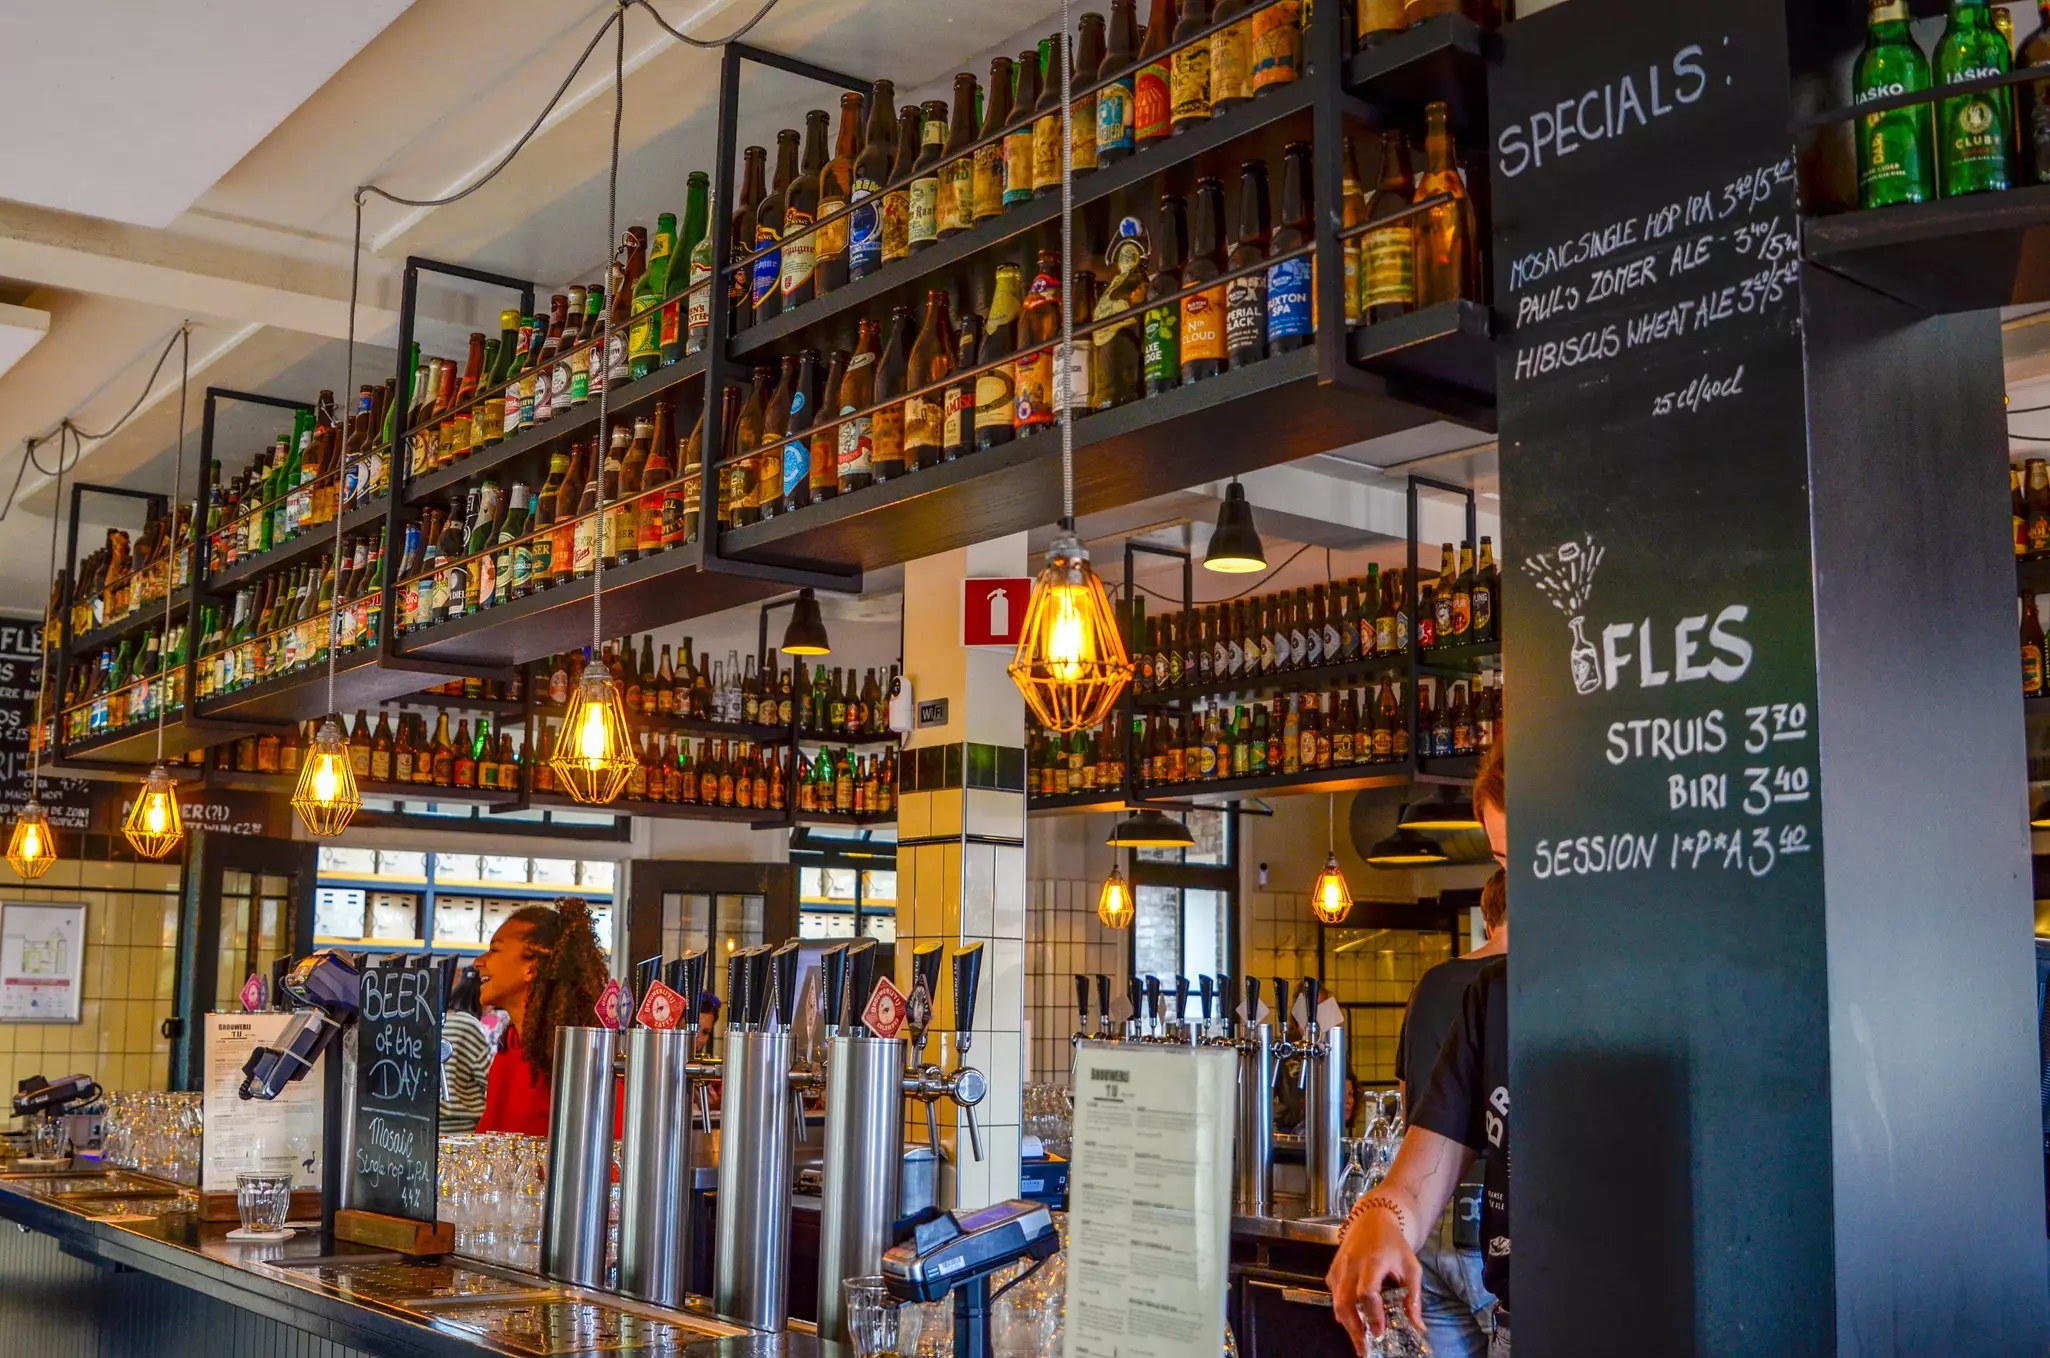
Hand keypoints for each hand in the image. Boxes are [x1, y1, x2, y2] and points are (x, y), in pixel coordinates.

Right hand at [1325, 1201, 1424, 1354]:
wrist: (1372, 1220)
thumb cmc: (1394, 1245)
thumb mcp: (1411, 1268)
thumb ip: (1413, 1297)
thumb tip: (1418, 1327)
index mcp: (1373, 1261)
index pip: (1367, 1292)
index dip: (1372, 1314)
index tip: (1379, 1332)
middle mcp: (1351, 1265)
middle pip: (1345, 1302)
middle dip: (1354, 1328)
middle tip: (1365, 1348)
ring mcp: (1338, 1268)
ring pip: (1336, 1303)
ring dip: (1348, 1324)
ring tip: (1361, 1341)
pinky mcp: (1332, 1272)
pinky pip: (1334, 1297)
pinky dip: (1343, 1312)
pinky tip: (1355, 1322)